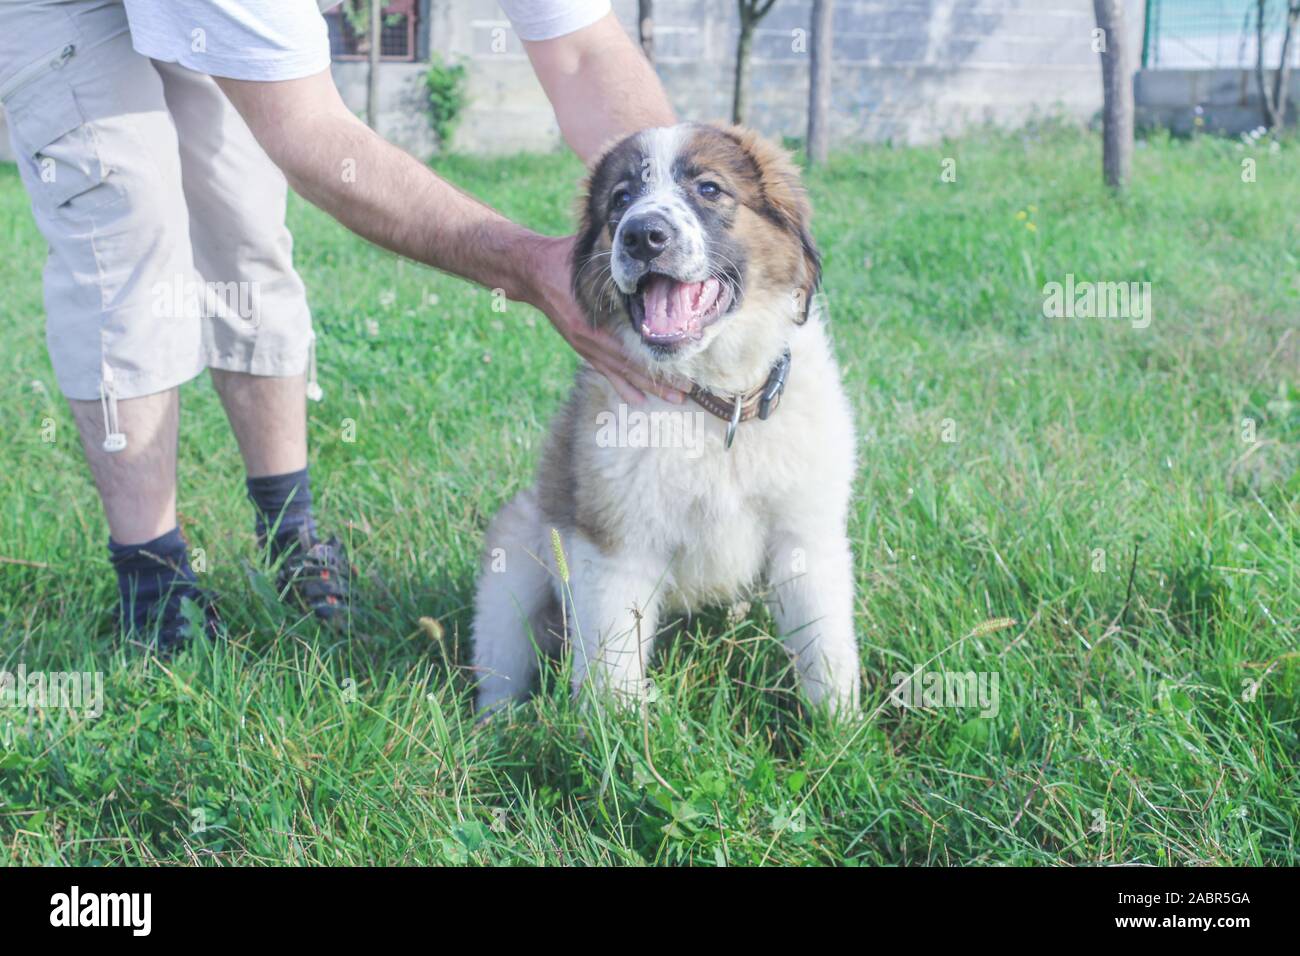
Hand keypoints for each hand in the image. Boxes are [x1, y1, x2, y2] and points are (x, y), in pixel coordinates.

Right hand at [516, 234, 684, 405]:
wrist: (531, 273)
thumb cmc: (563, 261)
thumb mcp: (589, 259)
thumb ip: (614, 264)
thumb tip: (646, 256)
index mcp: (589, 325)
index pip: (627, 353)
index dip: (653, 367)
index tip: (680, 374)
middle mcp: (587, 342)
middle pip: (628, 370)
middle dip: (658, 383)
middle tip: (685, 395)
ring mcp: (584, 347)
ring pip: (619, 374)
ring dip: (646, 388)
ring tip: (671, 399)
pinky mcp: (582, 346)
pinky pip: (605, 371)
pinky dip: (623, 385)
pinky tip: (638, 399)